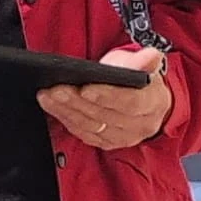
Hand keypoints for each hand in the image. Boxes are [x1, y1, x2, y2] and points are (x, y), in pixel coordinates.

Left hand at [43, 45, 170, 149]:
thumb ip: (143, 61)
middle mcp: (141, 125)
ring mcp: (124, 137)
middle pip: (105, 116)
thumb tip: (151, 56)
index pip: (130, 102)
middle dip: (77, 102)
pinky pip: (84, 134)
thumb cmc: (139, 79)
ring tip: (47, 96)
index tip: (84, 88)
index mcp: (153, 103)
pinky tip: (53, 108)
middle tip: (55, 89)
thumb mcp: (141, 63)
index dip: (106, 96)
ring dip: (66, 111)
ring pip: (91, 127)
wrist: (143, 98)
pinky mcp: (109, 143)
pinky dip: (67, 120)